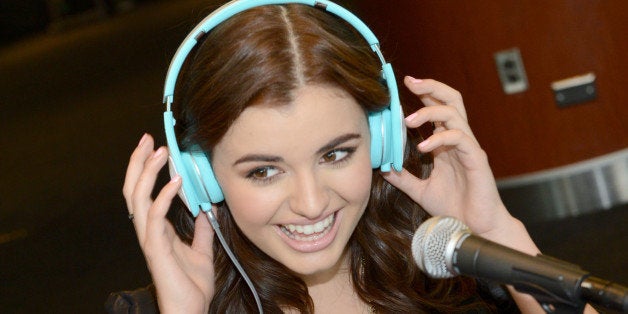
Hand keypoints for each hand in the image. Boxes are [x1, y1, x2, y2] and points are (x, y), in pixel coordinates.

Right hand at [123, 133, 214, 312]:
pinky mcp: (156, 248)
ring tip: (159, 152)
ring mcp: (150, 238)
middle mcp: (149, 230)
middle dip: (138, 162)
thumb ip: (202, 230)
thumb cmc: (192, 286)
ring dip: (147, 172)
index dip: (147, 170)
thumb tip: (205, 211)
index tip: (155, 148)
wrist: (190, 309)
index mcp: (158, 229)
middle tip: (147, 139)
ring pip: (138, 198)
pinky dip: (164, 196)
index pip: (146, 192)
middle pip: (134, 189)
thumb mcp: (202, 251)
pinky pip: (155, 217)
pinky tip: (175, 180)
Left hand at [382, 77, 514, 239]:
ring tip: (408, 120)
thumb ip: (403, 178)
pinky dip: (439, 138)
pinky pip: (459, 138)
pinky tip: (422, 147)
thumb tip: (383, 167)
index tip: (403, 85)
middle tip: (410, 82)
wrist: (476, 229)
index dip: (424, 94)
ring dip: (429, 113)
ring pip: (454, 114)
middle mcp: (459, 140)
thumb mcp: (420, 190)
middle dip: (431, 87)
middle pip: (451, 100)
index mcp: (446, 144)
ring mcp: (469, 148)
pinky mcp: (476, 159)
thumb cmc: (455, 208)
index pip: (437, 109)